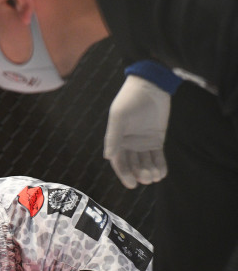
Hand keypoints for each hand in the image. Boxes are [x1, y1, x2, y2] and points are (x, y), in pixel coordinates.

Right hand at [104, 74, 170, 188]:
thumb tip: (108, 157)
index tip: (132, 184)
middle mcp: (128, 143)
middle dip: (139, 174)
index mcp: (117, 139)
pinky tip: (162, 173)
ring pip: (145, 163)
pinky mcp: (156, 139)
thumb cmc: (130, 99)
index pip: (119, 161)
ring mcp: (143, 142)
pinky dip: (159, 166)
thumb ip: (113, 136)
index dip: (124, 173)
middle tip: (147, 179)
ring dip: (149, 172)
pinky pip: (157, 157)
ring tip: (155, 177)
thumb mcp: (119, 117)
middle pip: (132, 164)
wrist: (151, 86)